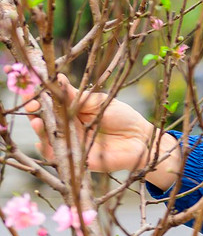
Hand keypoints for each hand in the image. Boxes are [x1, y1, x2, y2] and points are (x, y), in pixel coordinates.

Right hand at [26, 81, 181, 187]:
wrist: (140, 139)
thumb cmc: (122, 118)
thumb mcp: (99, 102)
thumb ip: (77, 95)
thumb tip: (57, 78)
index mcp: (72, 111)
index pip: (49, 103)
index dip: (38, 96)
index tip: (30, 88)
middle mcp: (67, 127)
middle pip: (43, 119)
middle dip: (33, 111)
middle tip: (31, 104)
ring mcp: (70, 142)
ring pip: (47, 137)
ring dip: (39, 129)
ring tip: (37, 121)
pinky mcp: (75, 157)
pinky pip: (55, 156)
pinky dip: (47, 150)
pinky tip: (41, 142)